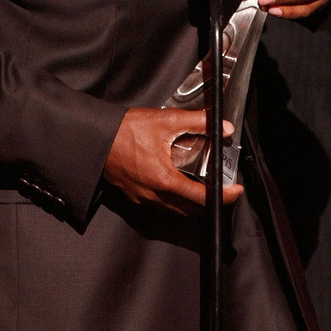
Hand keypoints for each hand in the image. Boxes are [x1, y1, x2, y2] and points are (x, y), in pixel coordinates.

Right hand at [103, 107, 243, 215]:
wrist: (95, 138)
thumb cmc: (126, 130)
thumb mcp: (166, 120)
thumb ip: (197, 122)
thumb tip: (222, 125)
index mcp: (164, 180)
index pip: (202, 197)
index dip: (223, 196)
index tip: (235, 191)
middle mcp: (154, 196)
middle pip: (190, 209)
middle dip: (210, 202)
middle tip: (222, 189)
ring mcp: (142, 198)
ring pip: (175, 209)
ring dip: (191, 202)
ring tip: (202, 187)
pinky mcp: (133, 195)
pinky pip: (160, 205)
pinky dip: (174, 199)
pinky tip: (176, 183)